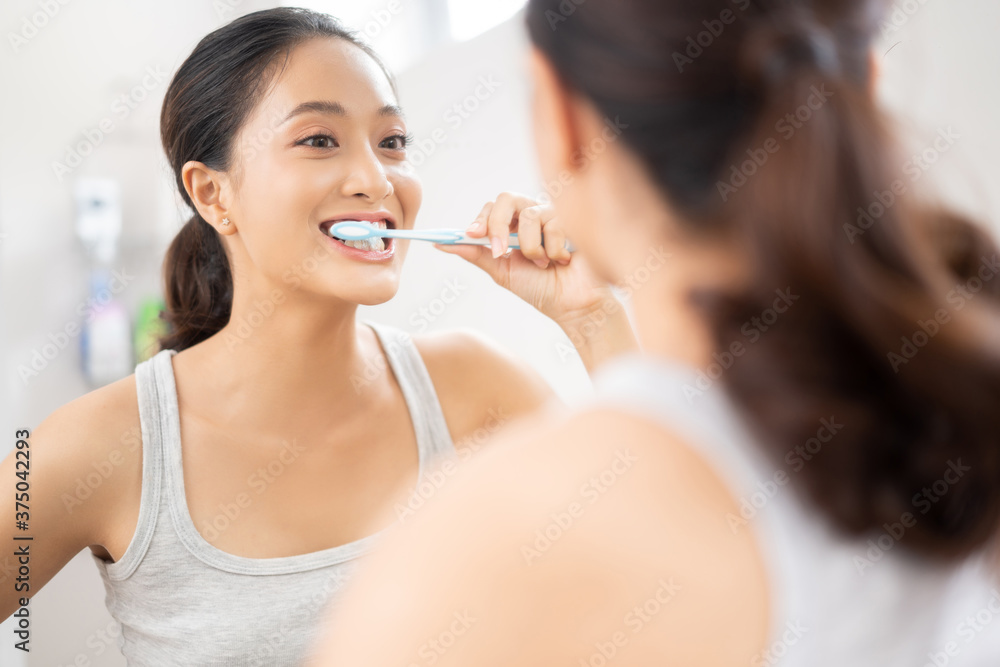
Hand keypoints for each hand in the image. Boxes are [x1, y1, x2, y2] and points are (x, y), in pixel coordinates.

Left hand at [434, 192, 614, 324]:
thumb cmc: (540, 289)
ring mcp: (552, 215)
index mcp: (513, 226)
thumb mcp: (502, 271)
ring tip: (544, 265)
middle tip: (501, 252)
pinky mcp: (573, 219)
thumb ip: (476, 254)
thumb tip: (442, 244)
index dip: (481, 219)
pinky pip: (553, 225)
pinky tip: (564, 260)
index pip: (491, 208)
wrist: (572, 305)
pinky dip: (554, 250)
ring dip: (531, 249)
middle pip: (506, 198)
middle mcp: (532, 216)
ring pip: (528, 216)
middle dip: (497, 224)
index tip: (471, 235)